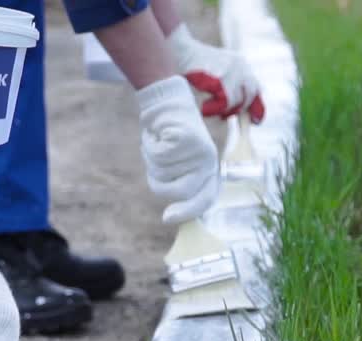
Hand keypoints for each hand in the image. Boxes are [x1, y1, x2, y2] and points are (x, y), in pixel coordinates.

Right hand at [136, 76, 219, 223]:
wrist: (167, 102)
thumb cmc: (169, 138)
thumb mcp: (180, 164)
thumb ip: (180, 184)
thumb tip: (174, 215)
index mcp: (210, 171)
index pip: (206, 200)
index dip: (187, 212)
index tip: (167, 218)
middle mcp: (210, 162)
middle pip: (183, 192)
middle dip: (163, 185)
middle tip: (154, 172)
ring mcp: (201, 150)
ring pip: (166, 173)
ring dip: (153, 163)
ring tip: (158, 145)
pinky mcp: (188, 139)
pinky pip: (160, 156)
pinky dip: (150, 148)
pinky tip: (156, 136)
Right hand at [166, 24, 264, 122]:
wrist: (178, 49)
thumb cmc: (193, 64)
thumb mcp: (216, 72)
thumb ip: (229, 87)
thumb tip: (237, 110)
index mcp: (240, 63)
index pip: (255, 88)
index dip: (257, 107)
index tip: (256, 121)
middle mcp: (240, 66)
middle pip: (249, 96)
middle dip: (238, 110)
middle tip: (223, 116)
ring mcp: (231, 71)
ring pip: (235, 101)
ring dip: (222, 110)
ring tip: (207, 108)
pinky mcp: (221, 78)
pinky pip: (224, 103)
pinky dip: (214, 109)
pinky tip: (204, 108)